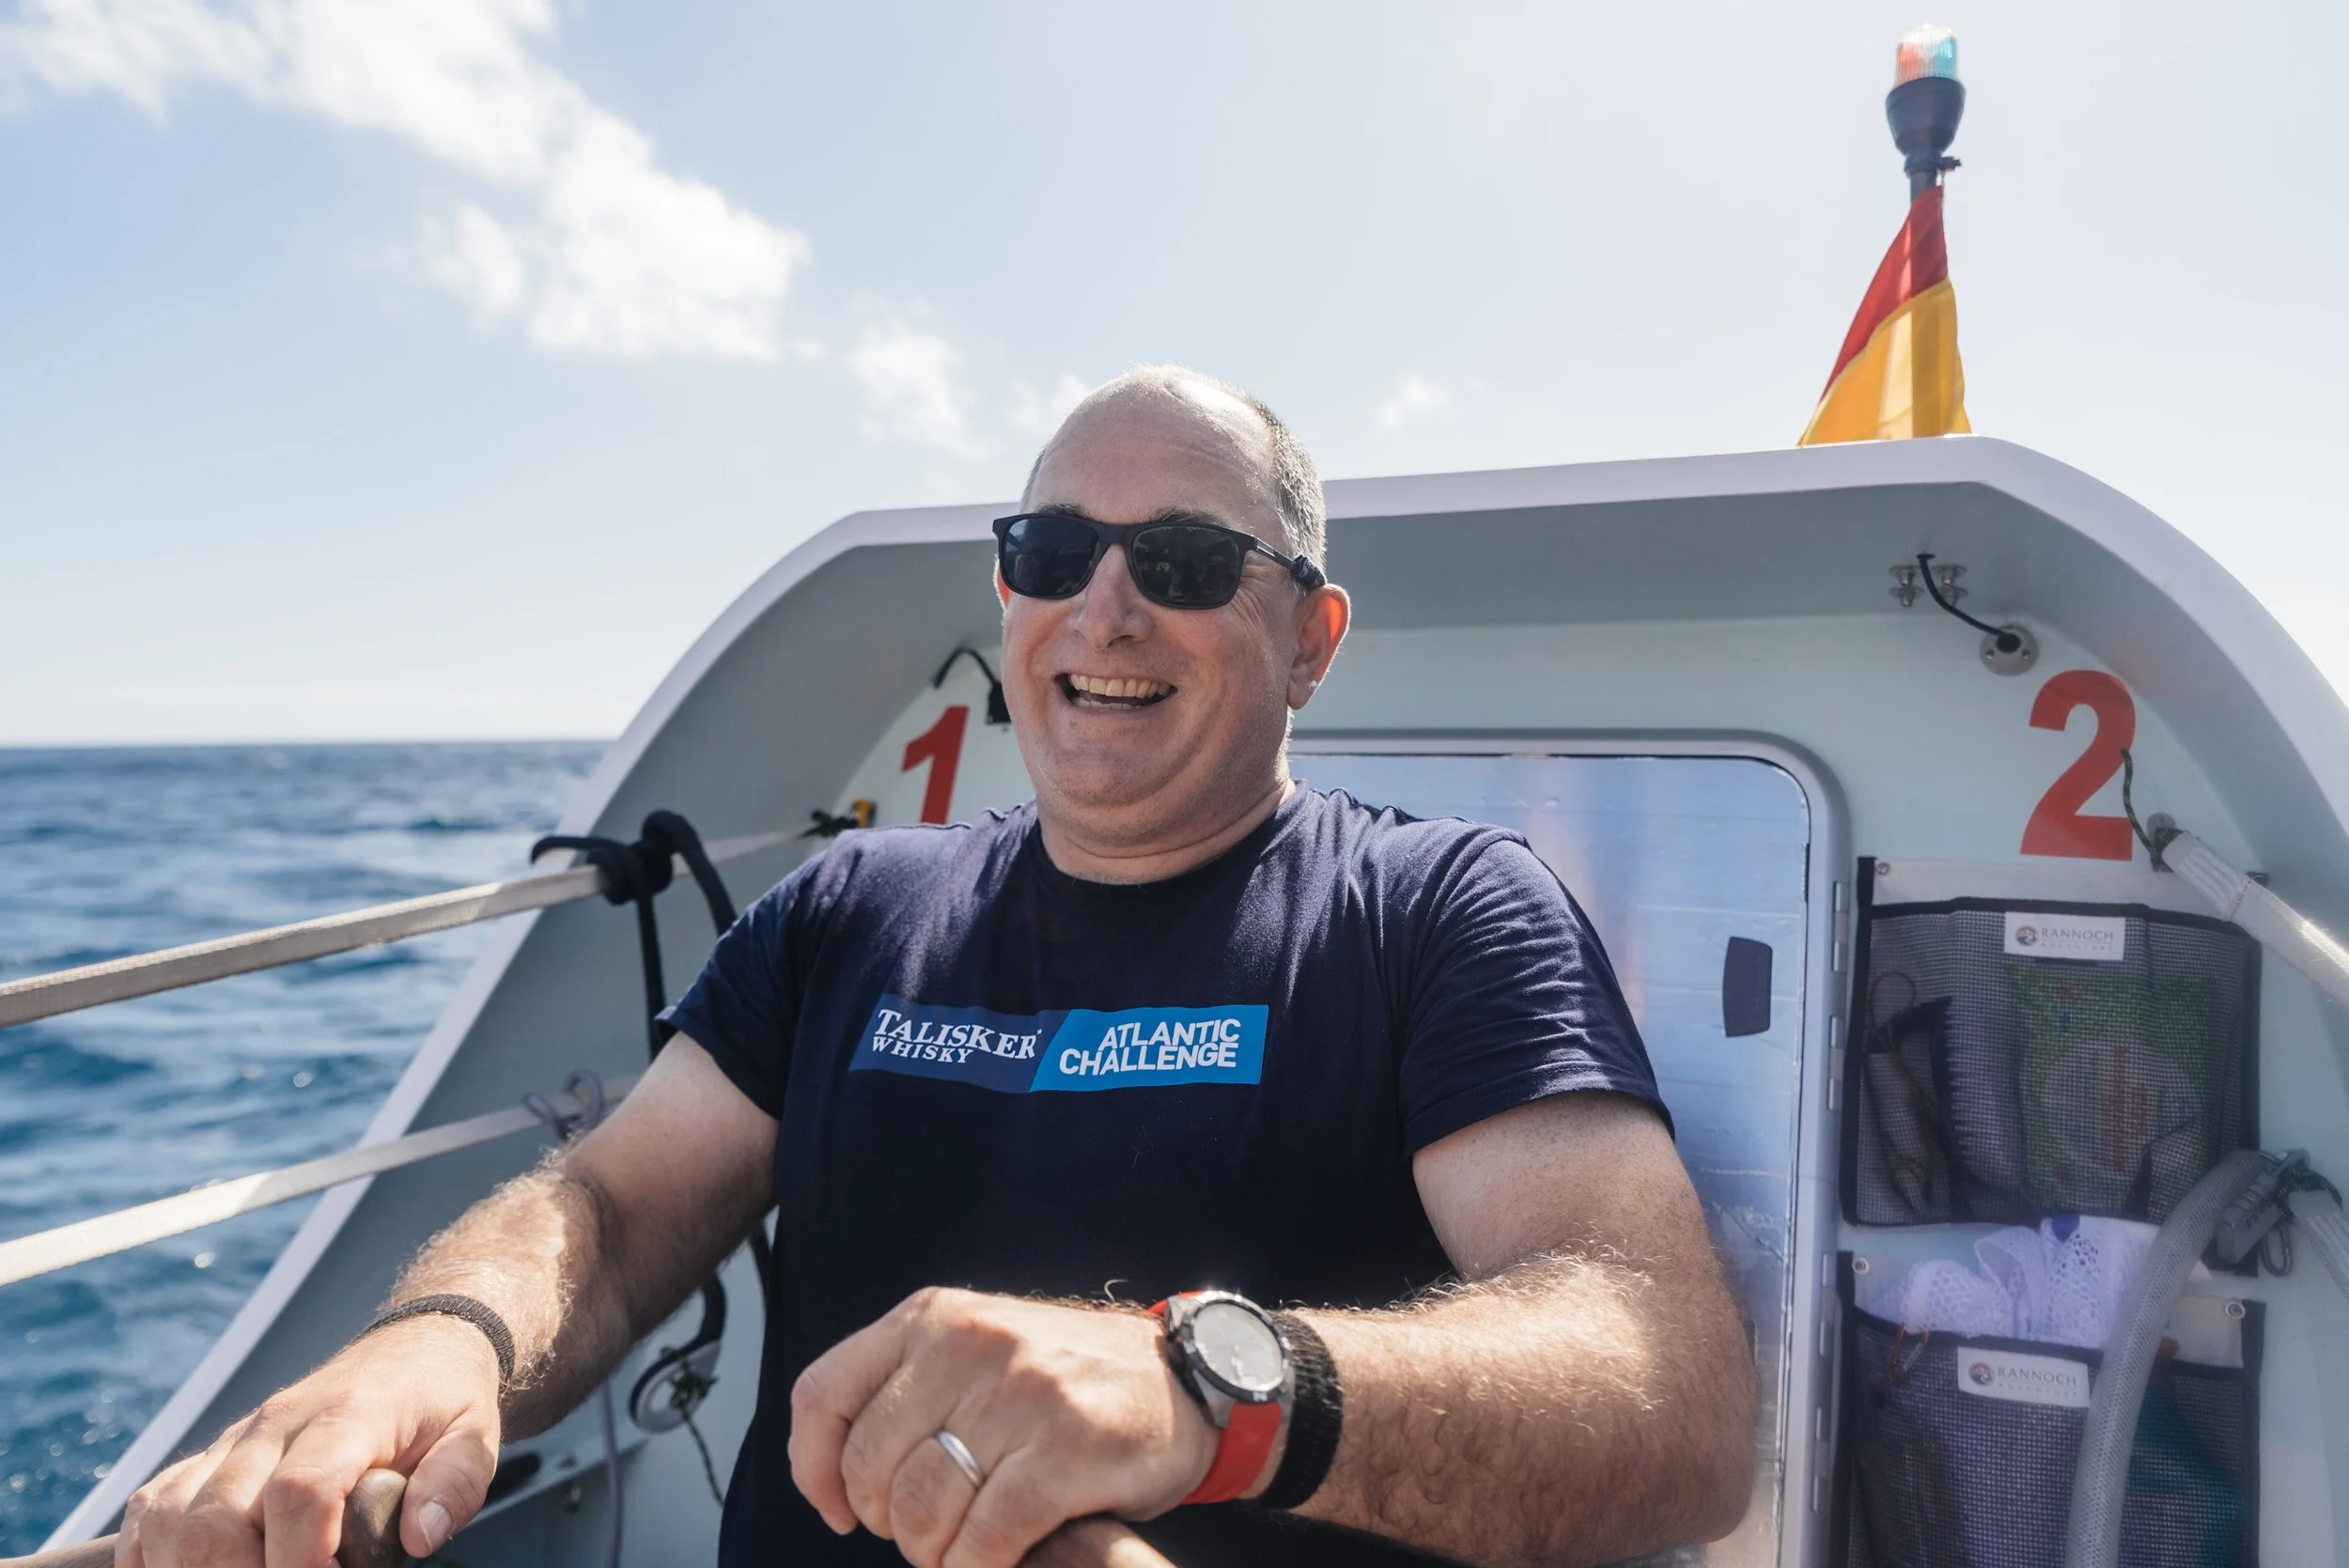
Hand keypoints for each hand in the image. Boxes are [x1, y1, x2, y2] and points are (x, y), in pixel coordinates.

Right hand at [118, 1315, 501, 1567]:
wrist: (415, 1350)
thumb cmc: (443, 1403)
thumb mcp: (476, 1436)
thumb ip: (456, 1483)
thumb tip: (419, 1537)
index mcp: (347, 1414)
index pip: (300, 1492)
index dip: (301, 1562)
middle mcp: (275, 1423)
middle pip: (215, 1520)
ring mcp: (235, 1439)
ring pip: (169, 1518)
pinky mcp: (209, 1456)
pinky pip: (151, 1507)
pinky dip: (153, 1553)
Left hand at [790, 1288, 1219, 1567]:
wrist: (1188, 1379)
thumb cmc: (1068, 1380)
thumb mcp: (980, 1347)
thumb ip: (908, 1386)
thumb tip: (830, 1475)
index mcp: (933, 1317)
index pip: (822, 1396)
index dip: (813, 1471)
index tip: (839, 1512)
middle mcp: (968, 1343)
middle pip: (869, 1468)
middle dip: (887, 1522)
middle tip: (927, 1532)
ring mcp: (1020, 1395)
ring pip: (920, 1510)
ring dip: (932, 1552)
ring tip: (961, 1549)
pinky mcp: (1066, 1452)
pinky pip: (984, 1540)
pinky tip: (994, 1562)